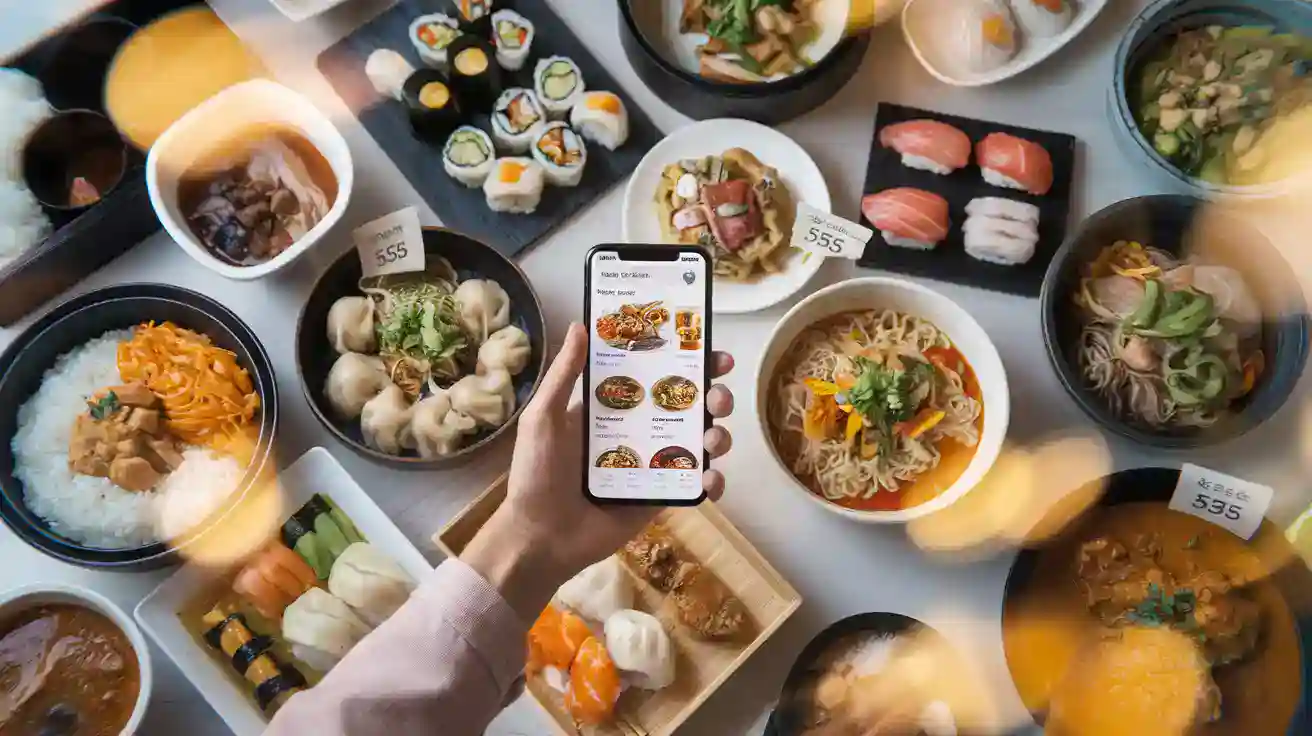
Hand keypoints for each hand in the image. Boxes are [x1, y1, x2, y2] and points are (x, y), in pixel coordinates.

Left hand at [461, 322, 734, 621]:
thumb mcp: (544, 417)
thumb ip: (565, 374)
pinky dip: (712, 481)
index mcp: (611, 408)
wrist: (540, 537)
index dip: (684, 361)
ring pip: (697, 442)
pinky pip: (692, 484)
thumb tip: (581, 325)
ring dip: (718, 435)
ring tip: (716, 438)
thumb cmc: (536, 473)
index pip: (654, 375)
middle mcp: (636, 431)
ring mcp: (651, 466)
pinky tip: (712, 479)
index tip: (709, 349)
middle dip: (712, 396)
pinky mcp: (658, 497)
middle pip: (686, 406)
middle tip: (719, 396)